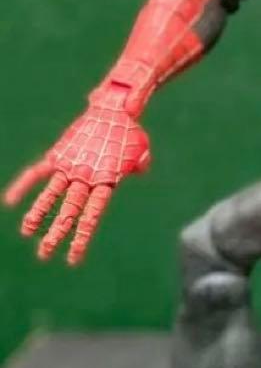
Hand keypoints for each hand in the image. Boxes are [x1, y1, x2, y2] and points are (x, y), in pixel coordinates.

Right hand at [4, 98, 149, 263]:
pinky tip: (9, 200)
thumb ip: (138, 166)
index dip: (81, 237)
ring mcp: (70, 165)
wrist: (114, 108)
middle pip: (69, 211)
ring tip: (26, 233)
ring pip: (51, 195)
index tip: (73, 259)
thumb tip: (139, 170)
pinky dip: (23, 185)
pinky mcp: (58, 153)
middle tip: (44, 255)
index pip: (92, 215)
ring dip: (38, 214)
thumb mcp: (140, 152)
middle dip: (56, 234)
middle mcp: (86, 176)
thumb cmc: (130, 132)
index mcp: (107, 181)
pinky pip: (37, 172)